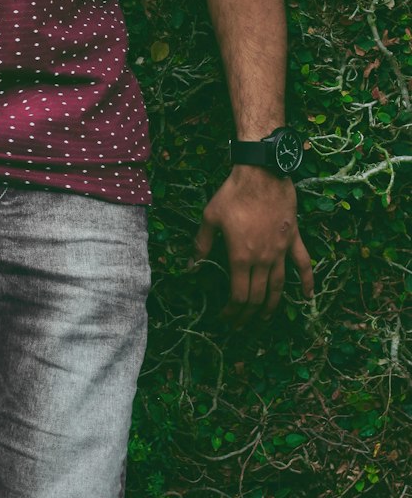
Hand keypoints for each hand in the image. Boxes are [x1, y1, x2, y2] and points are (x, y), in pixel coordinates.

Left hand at [191, 166, 314, 325]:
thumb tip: (190, 267)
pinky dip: (307, 282)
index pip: (239, 296)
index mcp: (241, 257)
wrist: (261, 173)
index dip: (232, 311)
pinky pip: (303, 265)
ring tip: (265, 318)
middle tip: (240, 324)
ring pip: (279, 287)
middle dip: (248, 315)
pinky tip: (307, 296)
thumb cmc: (232, 194)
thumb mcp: (210, 218)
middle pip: (258, 296)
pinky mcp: (294, 240)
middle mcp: (263, 259)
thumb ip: (201, 245)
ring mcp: (281, 251)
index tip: (225, 318)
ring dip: (272, 306)